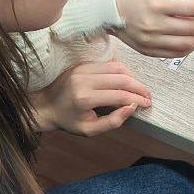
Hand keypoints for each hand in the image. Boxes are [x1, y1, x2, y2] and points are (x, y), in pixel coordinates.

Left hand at [31, 61, 150, 135]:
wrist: (45, 106)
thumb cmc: (67, 120)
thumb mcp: (89, 130)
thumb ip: (112, 122)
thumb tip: (132, 108)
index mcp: (85, 98)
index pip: (120, 95)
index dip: (138, 100)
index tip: (147, 104)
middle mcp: (85, 80)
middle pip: (122, 78)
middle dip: (139, 87)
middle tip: (148, 96)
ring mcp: (83, 69)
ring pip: (117, 67)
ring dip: (132, 77)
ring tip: (139, 89)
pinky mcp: (83, 64)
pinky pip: (108, 64)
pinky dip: (121, 72)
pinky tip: (126, 81)